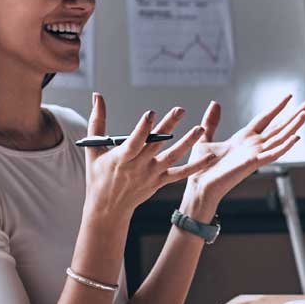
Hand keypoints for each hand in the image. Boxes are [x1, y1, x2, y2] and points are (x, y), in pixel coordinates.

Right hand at [84, 93, 217, 220]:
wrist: (108, 208)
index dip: (142, 128)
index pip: (133, 142)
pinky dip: (195, 166)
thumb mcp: (94, 149)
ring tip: (201, 128)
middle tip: (180, 109)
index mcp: (121, 159)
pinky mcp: (160, 182)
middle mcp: (138, 166)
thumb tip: (97, 95)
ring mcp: (151, 175)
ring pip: (172, 157)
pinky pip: (180, 173)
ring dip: (187, 143)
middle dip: (168, 125)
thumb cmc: (98, 175)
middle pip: (156, 144)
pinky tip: (210, 156)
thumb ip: (97, 120)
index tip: (151, 113)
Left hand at [181, 95, 304, 216]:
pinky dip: (285, 146)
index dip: (278, 108)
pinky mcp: (253, 164)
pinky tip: (296, 137)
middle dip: (295, 115)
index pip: (266, 119)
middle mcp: (253, 146)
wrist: (199, 187)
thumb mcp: (204, 138)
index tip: (289, 97)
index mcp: (244, 139)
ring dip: (294, 126)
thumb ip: (211, 122)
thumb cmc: (201, 168)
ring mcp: (255, 155)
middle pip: (279, 127)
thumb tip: (215, 103)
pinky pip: (273, 154)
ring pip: (280, 138)